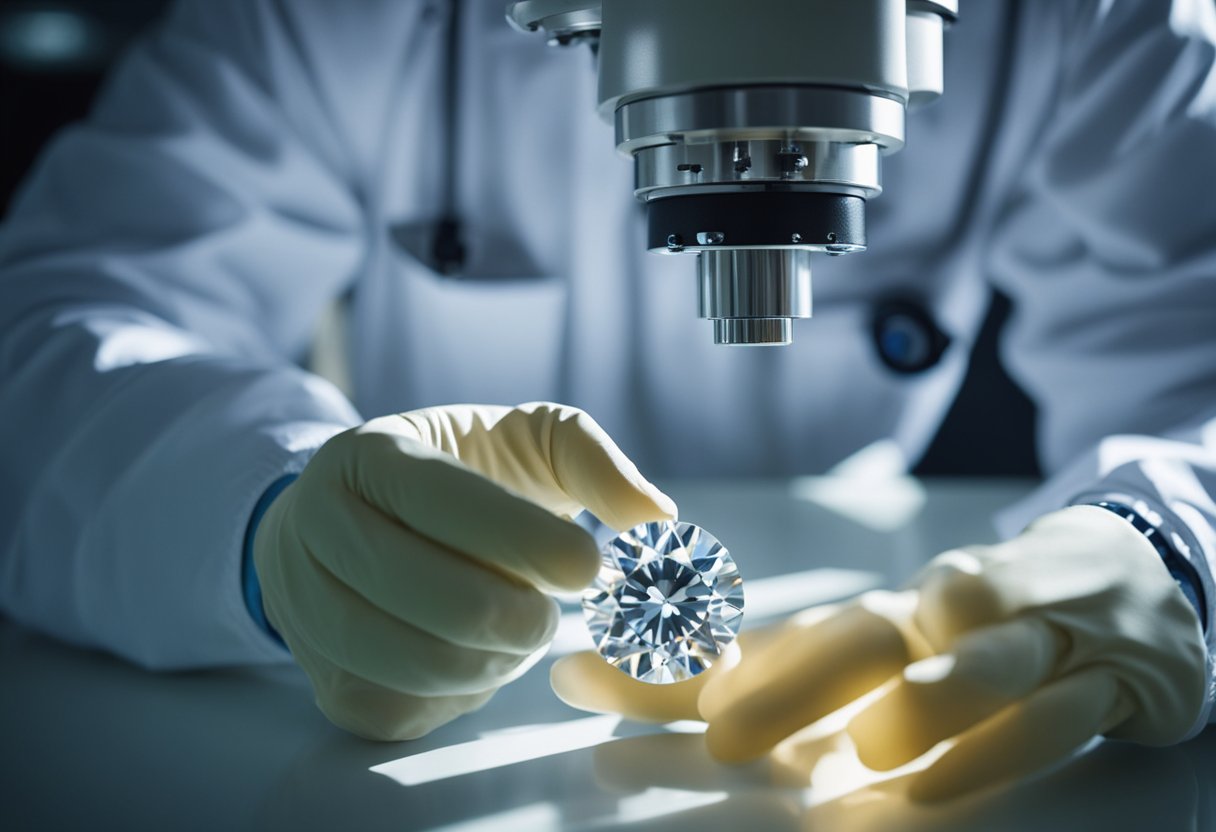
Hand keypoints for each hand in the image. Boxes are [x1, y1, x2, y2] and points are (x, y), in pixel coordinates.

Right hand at [254, 402, 675, 739]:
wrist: (368, 522)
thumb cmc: (466, 476)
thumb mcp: (528, 441)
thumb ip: (595, 465)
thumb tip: (656, 519)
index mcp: (368, 454)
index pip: (441, 503)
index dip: (524, 541)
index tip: (591, 566)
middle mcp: (317, 526)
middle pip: (433, 597)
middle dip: (521, 616)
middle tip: (556, 611)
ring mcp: (308, 607)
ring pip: (417, 664)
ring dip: (496, 658)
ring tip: (519, 627)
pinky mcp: (325, 680)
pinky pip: (402, 710)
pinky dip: (460, 694)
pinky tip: (477, 655)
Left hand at [552, 506, 1206, 800]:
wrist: (1136, 576)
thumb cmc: (992, 621)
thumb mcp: (896, 647)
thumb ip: (809, 674)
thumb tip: (696, 700)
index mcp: (880, 613)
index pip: (771, 636)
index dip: (682, 660)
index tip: (594, 678)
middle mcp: (940, 616)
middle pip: (867, 637)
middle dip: (793, 683)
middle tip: (725, 733)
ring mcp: (1026, 642)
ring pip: (977, 662)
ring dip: (921, 701)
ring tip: (865, 751)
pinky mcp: (1104, 679)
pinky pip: (1054, 714)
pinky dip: (1000, 743)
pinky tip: (945, 779)